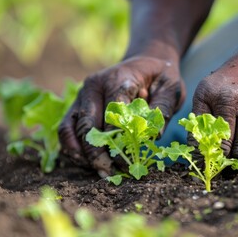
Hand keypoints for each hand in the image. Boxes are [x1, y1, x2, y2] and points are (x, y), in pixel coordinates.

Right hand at [58, 56, 184, 176]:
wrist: (145, 63)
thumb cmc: (159, 77)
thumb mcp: (171, 88)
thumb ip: (163, 109)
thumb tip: (155, 135)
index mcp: (118, 79)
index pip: (112, 114)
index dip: (118, 141)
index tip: (128, 162)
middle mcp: (94, 85)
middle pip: (87, 125)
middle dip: (97, 153)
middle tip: (111, 173)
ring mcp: (82, 95)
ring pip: (70, 129)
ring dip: (82, 154)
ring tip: (100, 171)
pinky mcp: (76, 105)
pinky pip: (66, 130)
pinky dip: (73, 148)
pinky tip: (88, 163)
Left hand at [191, 45, 237, 168]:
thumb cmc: (237, 77)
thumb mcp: (210, 88)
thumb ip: (201, 118)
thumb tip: (196, 152)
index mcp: (219, 96)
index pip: (214, 141)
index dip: (212, 159)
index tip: (212, 168)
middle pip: (237, 151)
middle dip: (232, 164)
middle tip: (230, 167)